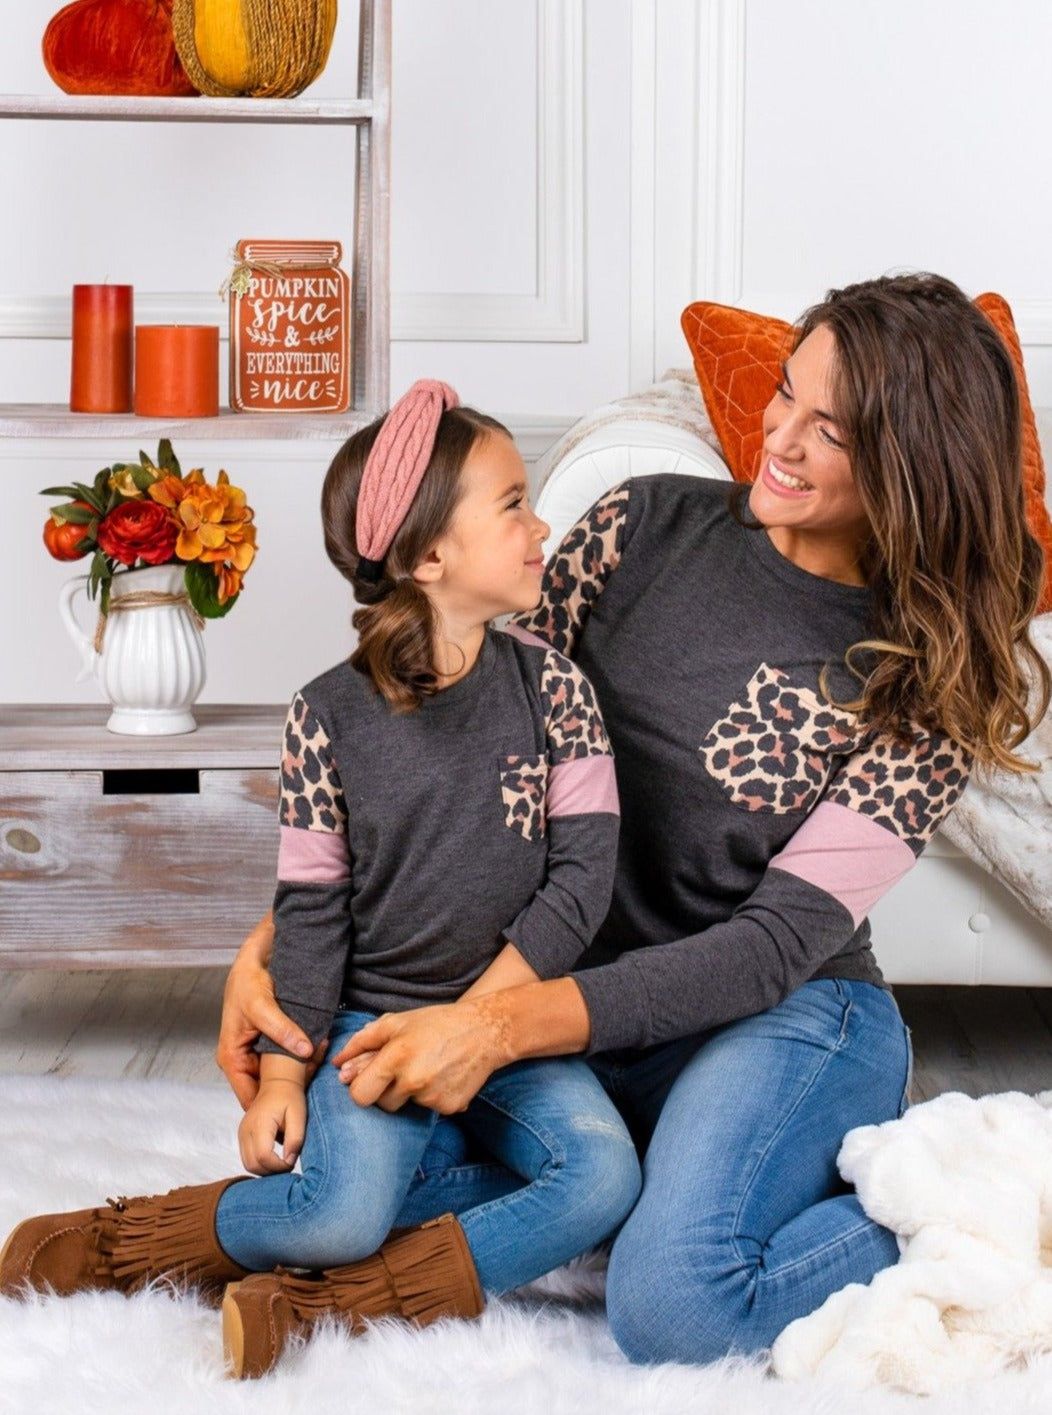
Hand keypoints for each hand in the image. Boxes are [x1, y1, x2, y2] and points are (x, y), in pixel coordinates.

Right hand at [215, 918, 325, 1108]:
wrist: (253, 961)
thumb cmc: (247, 982)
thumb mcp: (262, 1004)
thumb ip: (281, 1029)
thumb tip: (303, 1051)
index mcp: (232, 1058)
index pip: (250, 1099)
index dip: (272, 1104)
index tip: (297, 1099)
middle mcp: (242, 1061)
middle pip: (267, 1089)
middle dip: (292, 1084)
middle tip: (315, 1068)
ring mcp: (256, 1054)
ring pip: (279, 1075)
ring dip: (300, 1068)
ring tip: (318, 1051)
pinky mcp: (269, 1044)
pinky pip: (287, 1059)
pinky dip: (302, 1054)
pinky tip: (316, 1044)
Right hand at [238, 1079, 306, 1174]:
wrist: (278, 1083)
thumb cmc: (290, 1097)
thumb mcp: (299, 1116)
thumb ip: (295, 1139)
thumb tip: (289, 1160)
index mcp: (260, 1123)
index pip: (264, 1157)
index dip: (279, 1166)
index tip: (292, 1162)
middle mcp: (246, 1129)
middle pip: (253, 1164)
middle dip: (271, 1171)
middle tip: (287, 1166)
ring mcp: (242, 1132)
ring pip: (248, 1164)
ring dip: (264, 1169)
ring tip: (281, 1163)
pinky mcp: (242, 1135)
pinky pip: (246, 1157)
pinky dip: (259, 1163)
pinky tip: (273, 1159)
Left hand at [331, 998, 510, 1114]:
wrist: (485, 1031)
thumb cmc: (437, 1023)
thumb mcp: (398, 1022)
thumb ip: (363, 1041)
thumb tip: (337, 1063)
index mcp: (396, 1057)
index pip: (360, 1095)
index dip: (360, 1088)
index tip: (368, 1080)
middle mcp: (413, 1080)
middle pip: (382, 1105)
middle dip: (386, 1092)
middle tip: (402, 1070)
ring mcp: (432, 1097)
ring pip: (407, 1107)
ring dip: (411, 1093)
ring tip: (427, 1068)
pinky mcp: (450, 1107)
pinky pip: (430, 1109)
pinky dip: (433, 1097)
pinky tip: (443, 1076)